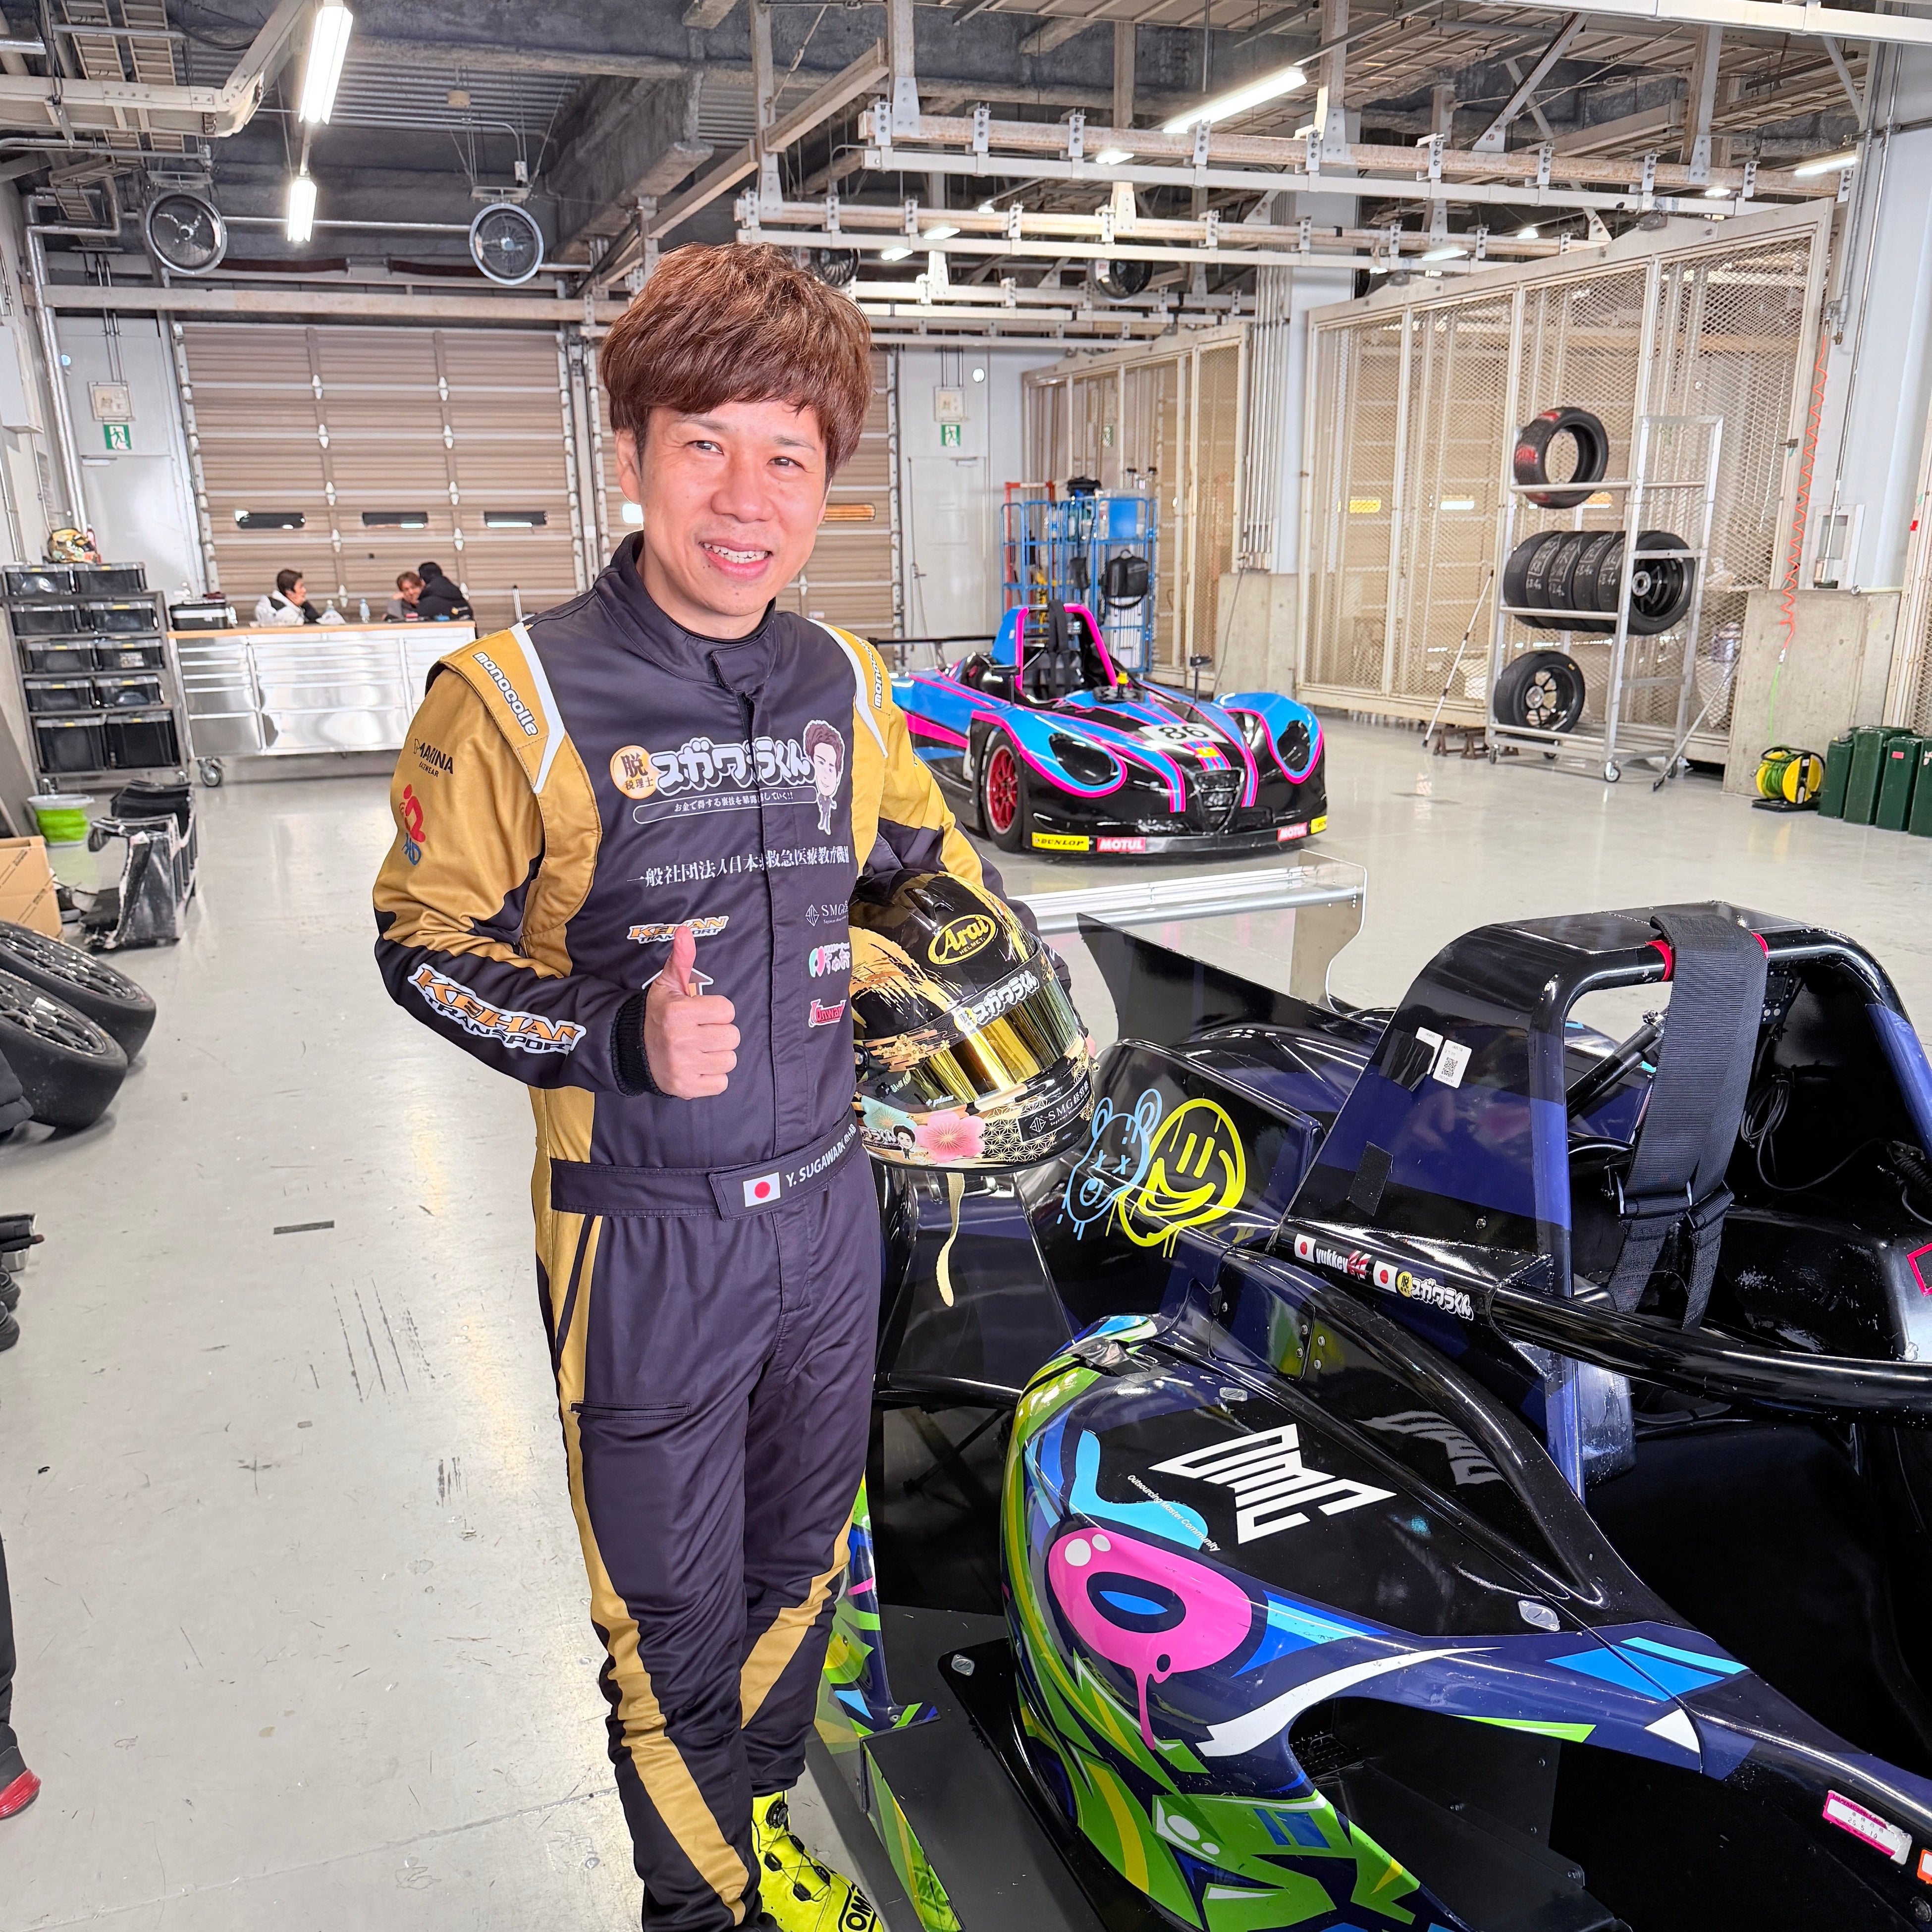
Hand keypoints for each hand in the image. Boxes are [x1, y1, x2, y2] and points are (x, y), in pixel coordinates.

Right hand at [642, 925, 738, 1097]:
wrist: (632, 1050)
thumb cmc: (658, 1014)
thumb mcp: (667, 985)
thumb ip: (681, 959)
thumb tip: (686, 931)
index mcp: (679, 1013)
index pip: (727, 1010)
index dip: (718, 1011)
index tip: (702, 1013)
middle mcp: (681, 1040)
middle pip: (732, 1036)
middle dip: (720, 1033)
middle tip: (702, 1033)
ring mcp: (683, 1066)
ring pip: (730, 1060)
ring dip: (718, 1055)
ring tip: (700, 1049)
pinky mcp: (685, 1087)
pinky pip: (721, 1083)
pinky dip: (713, 1077)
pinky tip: (698, 1066)